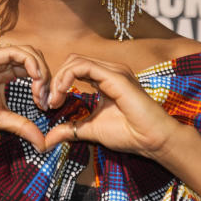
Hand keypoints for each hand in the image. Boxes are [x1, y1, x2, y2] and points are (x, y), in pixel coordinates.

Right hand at [0, 45, 50, 150]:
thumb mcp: (0, 119)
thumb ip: (21, 126)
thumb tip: (43, 144)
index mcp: (4, 74)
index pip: (33, 71)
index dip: (45, 86)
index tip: (45, 106)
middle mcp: (2, 63)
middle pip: (35, 60)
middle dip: (47, 79)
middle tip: (46, 101)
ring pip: (30, 52)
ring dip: (42, 71)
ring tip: (40, 93)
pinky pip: (18, 52)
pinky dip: (32, 63)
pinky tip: (35, 80)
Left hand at [44, 54, 181, 158]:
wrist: (153, 140)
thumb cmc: (129, 134)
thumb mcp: (91, 131)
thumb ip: (70, 130)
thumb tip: (47, 139)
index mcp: (105, 80)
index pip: (74, 69)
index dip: (58, 84)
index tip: (49, 106)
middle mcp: (109, 71)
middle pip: (72, 61)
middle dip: (55, 80)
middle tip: (48, 103)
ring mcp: (113, 71)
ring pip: (75, 61)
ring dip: (59, 79)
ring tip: (54, 101)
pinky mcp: (115, 76)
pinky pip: (83, 66)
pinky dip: (66, 78)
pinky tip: (62, 95)